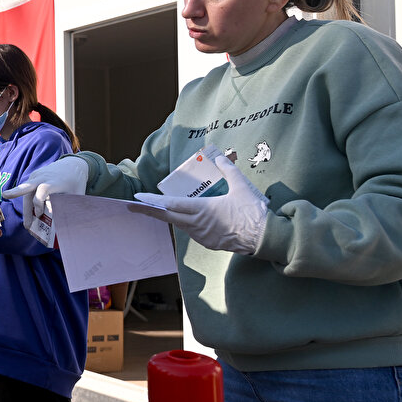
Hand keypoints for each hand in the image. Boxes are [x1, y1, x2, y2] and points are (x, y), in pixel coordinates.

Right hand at [2, 157, 88, 230]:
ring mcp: (36, 176)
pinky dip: (28, 204)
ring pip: (25, 192)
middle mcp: (43, 177)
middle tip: (7, 201)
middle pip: (27, 186)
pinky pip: (27, 191)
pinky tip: (30, 216)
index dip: (38, 203)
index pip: (42, 189)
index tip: (39, 214)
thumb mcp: (77, 194)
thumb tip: (67, 225)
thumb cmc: (75, 182)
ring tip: (28, 225)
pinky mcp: (33, 177)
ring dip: (25, 209)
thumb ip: (71, 206)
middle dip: (15, 193)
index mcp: (54, 181)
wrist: (72, 165)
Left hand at [133, 154, 267, 254]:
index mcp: (202, 210)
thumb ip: (229, 170)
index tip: (138, 200)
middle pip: (169, 218)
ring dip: (170, 217)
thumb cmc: (253, 212)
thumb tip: (220, 158)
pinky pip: (193, 233)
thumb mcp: (241, 186)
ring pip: (181, 225)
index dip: (153, 203)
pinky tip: (188, 219)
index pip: (171, 205)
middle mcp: (199, 224)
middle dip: (151, 212)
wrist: (266, 237)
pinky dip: (186, 225)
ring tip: (160, 210)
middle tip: (135, 207)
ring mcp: (203, 236)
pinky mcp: (210, 243)